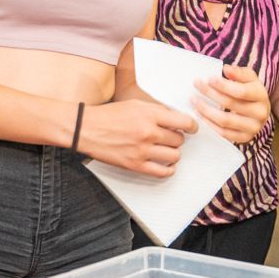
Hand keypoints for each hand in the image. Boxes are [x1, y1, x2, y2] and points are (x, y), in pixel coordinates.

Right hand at [77, 100, 196, 176]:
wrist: (86, 128)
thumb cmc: (109, 115)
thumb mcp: (135, 105)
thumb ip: (156, 112)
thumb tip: (176, 119)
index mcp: (149, 114)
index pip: (184, 122)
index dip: (192, 126)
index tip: (192, 128)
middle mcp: (148, 132)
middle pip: (179, 140)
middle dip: (178, 138)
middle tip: (170, 137)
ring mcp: (142, 150)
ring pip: (174, 156)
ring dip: (173, 153)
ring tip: (166, 150)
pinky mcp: (135, 165)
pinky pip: (162, 172)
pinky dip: (169, 170)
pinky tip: (167, 165)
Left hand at [192, 65, 270, 143]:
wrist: (260, 111)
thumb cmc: (251, 91)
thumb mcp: (249, 78)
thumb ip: (239, 72)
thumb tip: (226, 69)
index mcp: (261, 95)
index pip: (241, 91)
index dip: (223, 85)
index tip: (209, 78)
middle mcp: (260, 113)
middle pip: (230, 104)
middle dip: (210, 93)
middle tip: (197, 85)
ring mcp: (253, 128)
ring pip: (225, 120)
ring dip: (206, 110)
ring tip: (194, 100)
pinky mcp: (245, 138)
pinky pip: (224, 133)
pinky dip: (210, 124)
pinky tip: (200, 115)